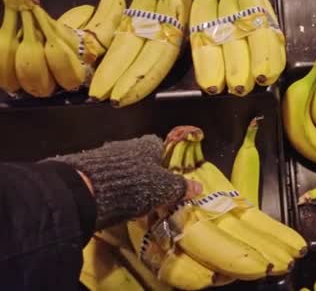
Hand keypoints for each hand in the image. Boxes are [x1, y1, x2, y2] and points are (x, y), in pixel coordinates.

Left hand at [46, 134, 202, 228]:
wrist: (88, 190)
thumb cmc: (136, 185)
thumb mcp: (164, 188)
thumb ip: (180, 187)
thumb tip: (199, 187)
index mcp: (149, 144)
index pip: (161, 147)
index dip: (166, 162)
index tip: (169, 178)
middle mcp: (127, 144)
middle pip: (141, 157)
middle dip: (146, 172)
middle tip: (152, 191)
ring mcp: (106, 155)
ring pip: (123, 166)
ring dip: (128, 180)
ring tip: (132, 199)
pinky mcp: (88, 168)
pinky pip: (106, 176)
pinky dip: (112, 186)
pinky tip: (113, 200)